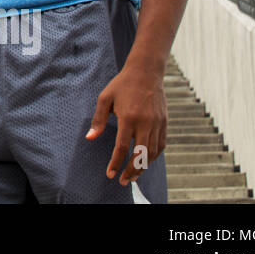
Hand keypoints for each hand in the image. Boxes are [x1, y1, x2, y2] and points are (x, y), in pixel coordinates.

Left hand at [85, 65, 167, 185]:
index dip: (116, 163)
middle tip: (123, 181)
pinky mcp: (164, 123)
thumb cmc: (122, 85)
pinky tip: (146, 162)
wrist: (146, 72)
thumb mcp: (105, 98)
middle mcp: (145, 123)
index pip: (122, 147)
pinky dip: (154, 157)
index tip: (110, 173)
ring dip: (143, 167)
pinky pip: (161, 145)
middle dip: (131, 171)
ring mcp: (157, 124)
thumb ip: (98, 120)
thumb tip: (89, 138)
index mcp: (128, 118)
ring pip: (152, 153)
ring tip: (134, 176)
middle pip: (140, 155)